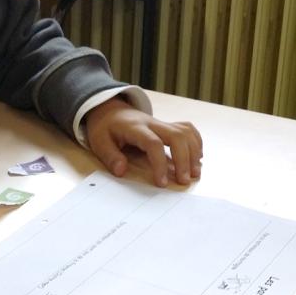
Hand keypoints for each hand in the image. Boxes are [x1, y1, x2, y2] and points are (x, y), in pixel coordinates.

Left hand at [85, 96, 202, 186]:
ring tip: (194, 173)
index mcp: (134, 128)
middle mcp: (152, 124)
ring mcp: (162, 123)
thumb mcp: (99, 142)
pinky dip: (196, 142)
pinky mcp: (168, 125)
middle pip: (176, 136)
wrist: (110, 111)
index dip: (160, 164)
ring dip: (193, 152)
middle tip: (184, 181)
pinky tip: (196, 158)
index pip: (153, 143)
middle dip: (184, 159)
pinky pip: (187, 129)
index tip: (162, 183)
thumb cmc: (105, 129)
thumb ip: (110, 156)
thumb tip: (121, 171)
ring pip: (185, 132)